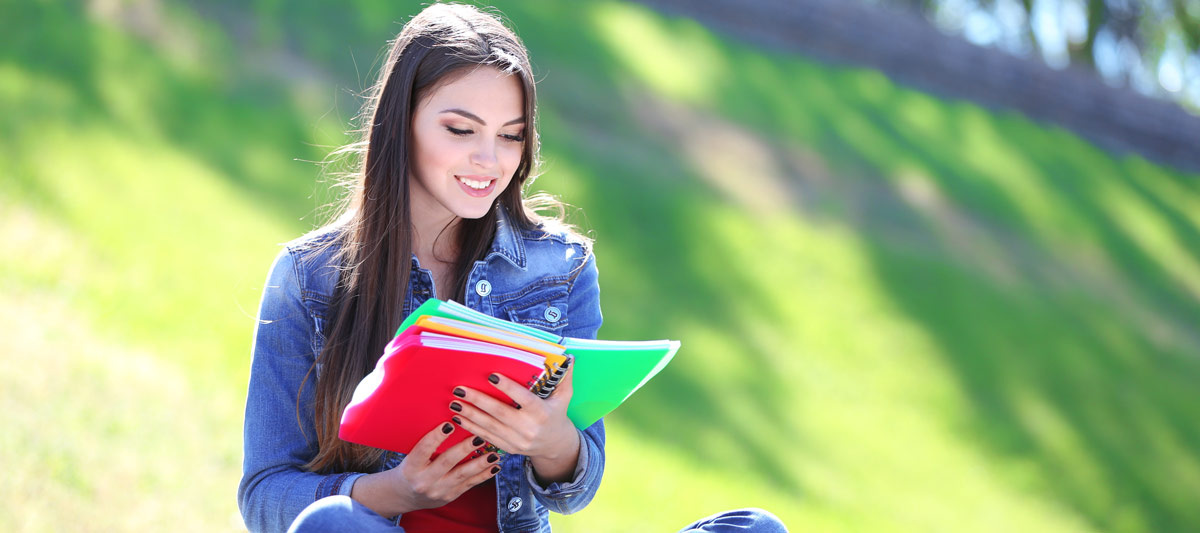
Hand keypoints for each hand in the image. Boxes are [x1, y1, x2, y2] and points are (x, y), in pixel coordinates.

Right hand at [351, 422, 499, 515]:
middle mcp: (424, 480)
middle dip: (464, 449)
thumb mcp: (411, 456)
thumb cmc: (411, 468)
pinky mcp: (450, 496)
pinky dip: (484, 475)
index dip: (436, 437)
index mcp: (411, 467)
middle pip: (446, 462)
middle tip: (479, 437)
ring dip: (480, 463)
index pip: (423, 449)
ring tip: (493, 453)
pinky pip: (469, 484)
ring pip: (462, 475)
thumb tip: (450, 420)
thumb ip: (426, 443)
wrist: (407, 496)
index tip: (449, 424)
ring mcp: (438, 490)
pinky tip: (495, 466)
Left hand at [449, 362, 580, 484]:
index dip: (507, 387)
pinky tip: (459, 417)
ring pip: (489, 426)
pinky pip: (487, 437)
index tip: (491, 375)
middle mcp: (529, 428)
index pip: (523, 398)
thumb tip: (568, 356)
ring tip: (454, 402)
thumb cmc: (557, 415)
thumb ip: (564, 377)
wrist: (555, 446)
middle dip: (478, 400)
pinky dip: (471, 428)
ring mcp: (517, 441)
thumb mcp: (564, 397)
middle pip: (500, 413)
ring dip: (470, 414)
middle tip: (460, 389)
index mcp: (542, 413)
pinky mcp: (508, 448)